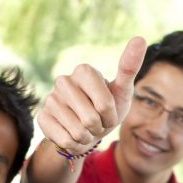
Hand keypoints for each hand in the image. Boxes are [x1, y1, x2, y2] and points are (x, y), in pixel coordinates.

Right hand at [37, 37, 145, 153]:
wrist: (85, 130)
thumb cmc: (106, 110)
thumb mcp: (122, 91)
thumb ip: (129, 67)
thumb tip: (140, 38)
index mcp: (84, 70)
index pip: (105, 104)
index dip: (111, 115)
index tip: (108, 112)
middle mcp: (63, 81)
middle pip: (90, 119)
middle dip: (99, 127)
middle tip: (96, 122)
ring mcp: (50, 99)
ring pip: (78, 132)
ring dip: (87, 137)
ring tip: (85, 129)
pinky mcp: (42, 118)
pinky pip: (65, 140)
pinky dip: (75, 144)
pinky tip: (73, 136)